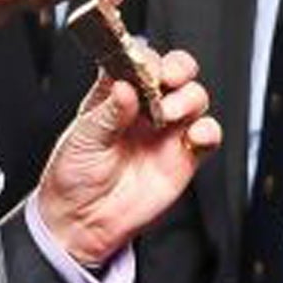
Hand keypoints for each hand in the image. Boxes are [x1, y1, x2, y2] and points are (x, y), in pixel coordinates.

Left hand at [34, 46, 216, 266]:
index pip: (139, 62)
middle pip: (176, 73)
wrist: (82, 223)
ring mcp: (166, 131)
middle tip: (168, 78)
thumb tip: (125, 88)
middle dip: (178, 68)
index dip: (146, 59)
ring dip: (189, 98)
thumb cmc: (73, 177)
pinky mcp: (184, 157)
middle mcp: (145, 108)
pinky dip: (208, 130)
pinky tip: (193, 136)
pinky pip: (208, 135)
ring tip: (170, 115)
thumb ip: (108, 113)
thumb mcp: (83, 139)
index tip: (143, 67)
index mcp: (115, 95)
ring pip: (194, 98)